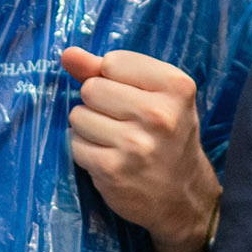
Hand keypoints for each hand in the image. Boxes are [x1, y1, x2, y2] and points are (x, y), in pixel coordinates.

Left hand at [61, 45, 218, 251]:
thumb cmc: (167, 137)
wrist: (183, 197)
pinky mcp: (112, 170)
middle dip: (98, 103)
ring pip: (78, 116)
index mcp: (176, 86)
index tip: (134, 98)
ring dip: (89, 127)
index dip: (113, 79)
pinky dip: (85, 150)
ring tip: (115, 141)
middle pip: (91, 88)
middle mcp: (159, 114)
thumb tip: (67, 54)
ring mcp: (135, 144)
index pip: (112, 62)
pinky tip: (108, 158)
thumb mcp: (154, 95)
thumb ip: (107, 70)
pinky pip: (75, 144)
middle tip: (124, 123)